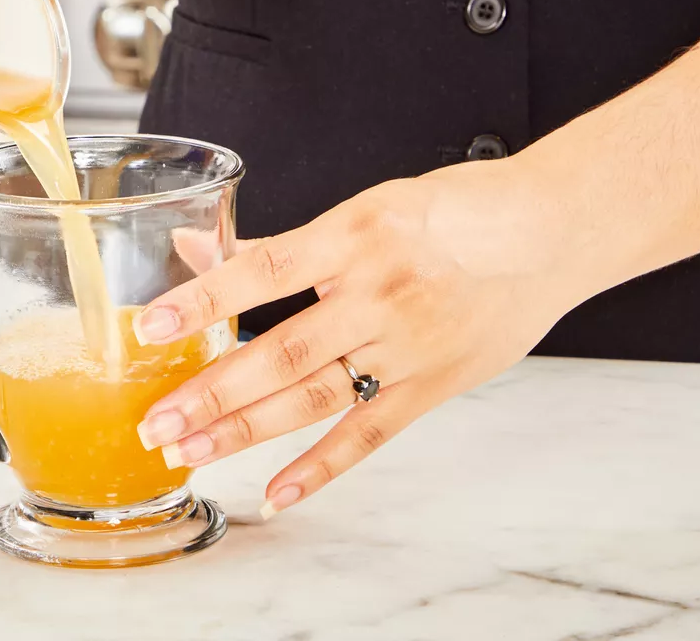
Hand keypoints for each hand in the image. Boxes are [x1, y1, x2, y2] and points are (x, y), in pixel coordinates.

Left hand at [133, 158, 583, 516]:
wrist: (551, 232)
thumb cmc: (456, 212)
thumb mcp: (365, 208)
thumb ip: (281, 244)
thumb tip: (198, 246)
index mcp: (354, 236)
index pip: (262, 271)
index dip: (203, 299)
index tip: (149, 326)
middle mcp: (376, 294)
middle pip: (280, 352)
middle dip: (210, 391)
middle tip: (155, 422)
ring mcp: (406, 346)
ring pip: (313, 397)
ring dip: (245, 429)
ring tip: (189, 452)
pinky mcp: (432, 385)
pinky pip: (370, 434)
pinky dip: (322, 466)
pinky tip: (277, 490)